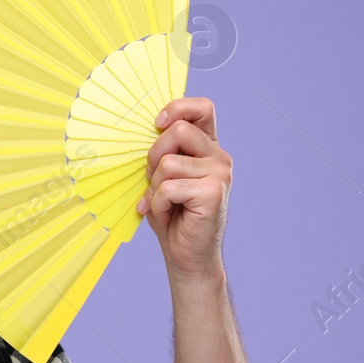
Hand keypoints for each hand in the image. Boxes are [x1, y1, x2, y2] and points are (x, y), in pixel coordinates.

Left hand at [137, 96, 230, 282]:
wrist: (186, 255)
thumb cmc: (171, 215)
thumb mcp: (161, 177)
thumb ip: (162, 153)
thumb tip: (143, 131)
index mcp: (207, 148)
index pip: (202, 108)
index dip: (178, 108)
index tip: (157, 123)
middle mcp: (219, 157)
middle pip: (178, 131)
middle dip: (154, 157)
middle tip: (155, 182)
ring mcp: (220, 173)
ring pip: (168, 163)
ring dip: (154, 187)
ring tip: (163, 204)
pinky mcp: (213, 192)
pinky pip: (168, 187)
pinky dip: (157, 204)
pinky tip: (166, 215)